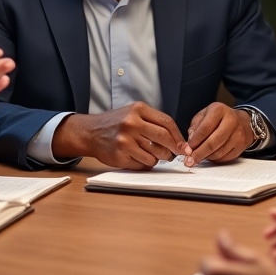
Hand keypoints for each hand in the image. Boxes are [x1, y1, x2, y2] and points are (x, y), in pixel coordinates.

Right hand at [52, 102, 189, 167]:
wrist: (91, 132)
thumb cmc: (116, 123)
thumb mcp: (133, 113)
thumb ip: (153, 122)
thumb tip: (177, 140)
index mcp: (138, 110)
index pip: (167, 123)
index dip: (178, 137)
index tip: (184, 146)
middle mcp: (132, 123)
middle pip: (164, 138)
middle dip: (174, 149)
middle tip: (176, 154)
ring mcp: (125, 140)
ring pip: (155, 155)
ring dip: (158, 158)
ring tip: (152, 154)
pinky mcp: (120, 155)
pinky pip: (144, 164)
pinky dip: (146, 164)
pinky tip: (139, 157)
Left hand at [185, 103, 253, 165]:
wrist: (242, 121)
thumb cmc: (220, 118)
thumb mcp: (205, 115)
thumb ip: (195, 127)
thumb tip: (190, 144)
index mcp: (219, 110)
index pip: (204, 129)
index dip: (194, 141)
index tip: (187, 149)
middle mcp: (231, 121)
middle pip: (212, 142)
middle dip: (199, 153)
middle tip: (190, 160)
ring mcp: (238, 134)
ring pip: (219, 152)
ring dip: (207, 157)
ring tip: (200, 156)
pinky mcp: (241, 145)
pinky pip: (225, 157)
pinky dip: (216, 158)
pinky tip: (211, 155)